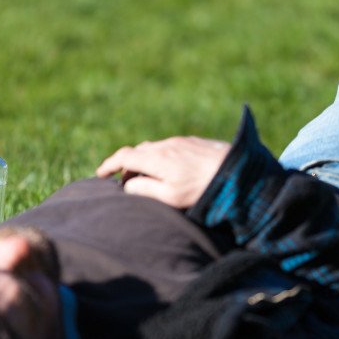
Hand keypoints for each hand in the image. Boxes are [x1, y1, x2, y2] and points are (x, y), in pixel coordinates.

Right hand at [95, 136, 229, 208]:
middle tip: (125, 182)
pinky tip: (171, 171)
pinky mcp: (194, 142)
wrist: (238, 171)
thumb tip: (127, 186)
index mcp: (156, 159)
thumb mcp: (170, 197)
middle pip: (138, 151)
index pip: (124, 157)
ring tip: (148, 178)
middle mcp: (166, 145)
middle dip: (127, 165)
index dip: (108, 165)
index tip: (100, 174)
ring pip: (154, 148)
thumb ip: (144, 190)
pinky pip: (170, 147)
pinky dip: (161, 157)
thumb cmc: (203, 189)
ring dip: (145, 161)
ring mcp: (181, 141)